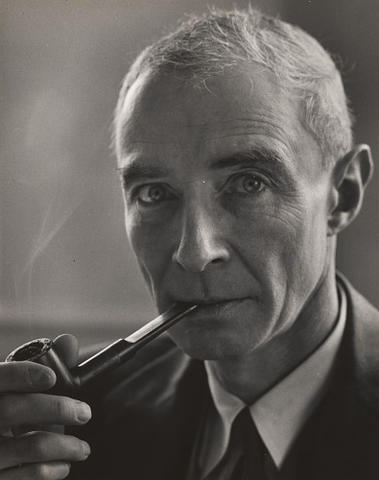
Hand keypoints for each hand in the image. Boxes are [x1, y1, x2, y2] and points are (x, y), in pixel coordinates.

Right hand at [0, 334, 91, 478]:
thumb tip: (69, 341)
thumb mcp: (22, 390)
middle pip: (13, 410)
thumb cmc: (10, 413)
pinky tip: (63, 465)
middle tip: (85, 413)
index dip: (23, 375)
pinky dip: (48, 470)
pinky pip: (23, 476)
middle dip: (56, 410)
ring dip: (65, 446)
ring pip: (27, 446)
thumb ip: (46, 364)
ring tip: (82, 447)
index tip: (51, 377)